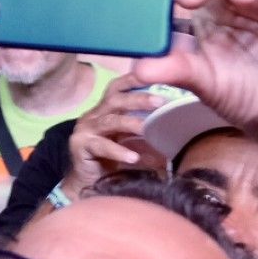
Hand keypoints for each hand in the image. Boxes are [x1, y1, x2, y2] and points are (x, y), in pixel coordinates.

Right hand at [66, 75, 167, 191]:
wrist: (87, 183)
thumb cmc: (111, 160)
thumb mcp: (131, 142)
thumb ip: (146, 133)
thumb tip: (177, 130)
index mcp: (105, 109)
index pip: (118, 87)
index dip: (134, 80)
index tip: (157, 75)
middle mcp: (93, 115)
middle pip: (115, 100)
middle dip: (138, 99)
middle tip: (160, 102)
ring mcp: (85, 130)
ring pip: (109, 121)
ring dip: (130, 123)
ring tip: (147, 129)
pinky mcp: (80, 146)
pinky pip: (102, 146)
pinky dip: (119, 151)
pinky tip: (133, 158)